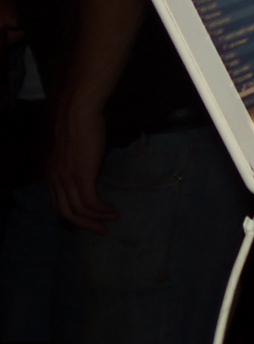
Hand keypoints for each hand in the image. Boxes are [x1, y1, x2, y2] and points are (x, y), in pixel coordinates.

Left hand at [49, 102, 115, 231]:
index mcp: (51, 175)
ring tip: (112, 220)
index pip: (58, 205)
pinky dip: (102, 209)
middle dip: (85, 224)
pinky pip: (90, 202)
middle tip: (101, 230)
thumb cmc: (80, 127)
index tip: (90, 221)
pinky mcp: (81, 176)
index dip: (74, 217)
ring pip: (78, 210)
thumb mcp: (73, 152)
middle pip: (66, 213)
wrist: (79, 114)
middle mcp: (55, 180)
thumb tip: (89, 177)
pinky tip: (113, 210)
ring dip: (96, 219)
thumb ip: (76, 167)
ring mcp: (67, 179)